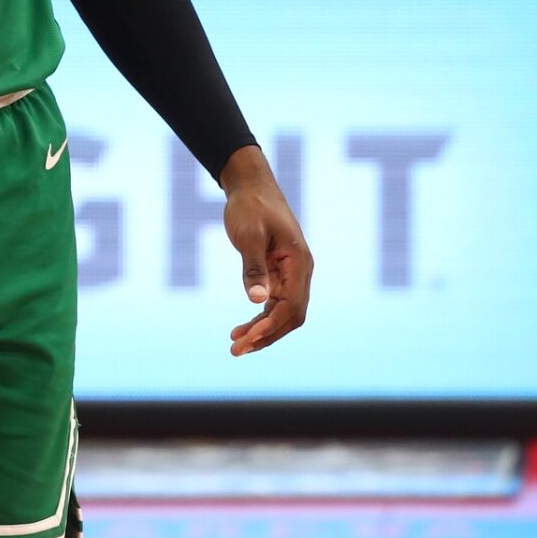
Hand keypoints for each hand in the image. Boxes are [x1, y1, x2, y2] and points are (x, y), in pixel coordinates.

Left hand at [218, 147, 312, 355]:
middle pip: (291, 316)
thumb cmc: (250, 207)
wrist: (251, 187)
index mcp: (300, 263)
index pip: (291, 306)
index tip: (246, 338)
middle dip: (266, 336)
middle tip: (236, 350)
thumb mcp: (249, 234)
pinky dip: (259, 319)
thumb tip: (257, 301)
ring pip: (282, 314)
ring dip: (262, 332)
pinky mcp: (279, 275)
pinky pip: (274, 305)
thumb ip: (253, 267)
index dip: (270, 326)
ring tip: (235, 346)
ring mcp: (291, 275)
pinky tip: (242, 330)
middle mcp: (300, 273)